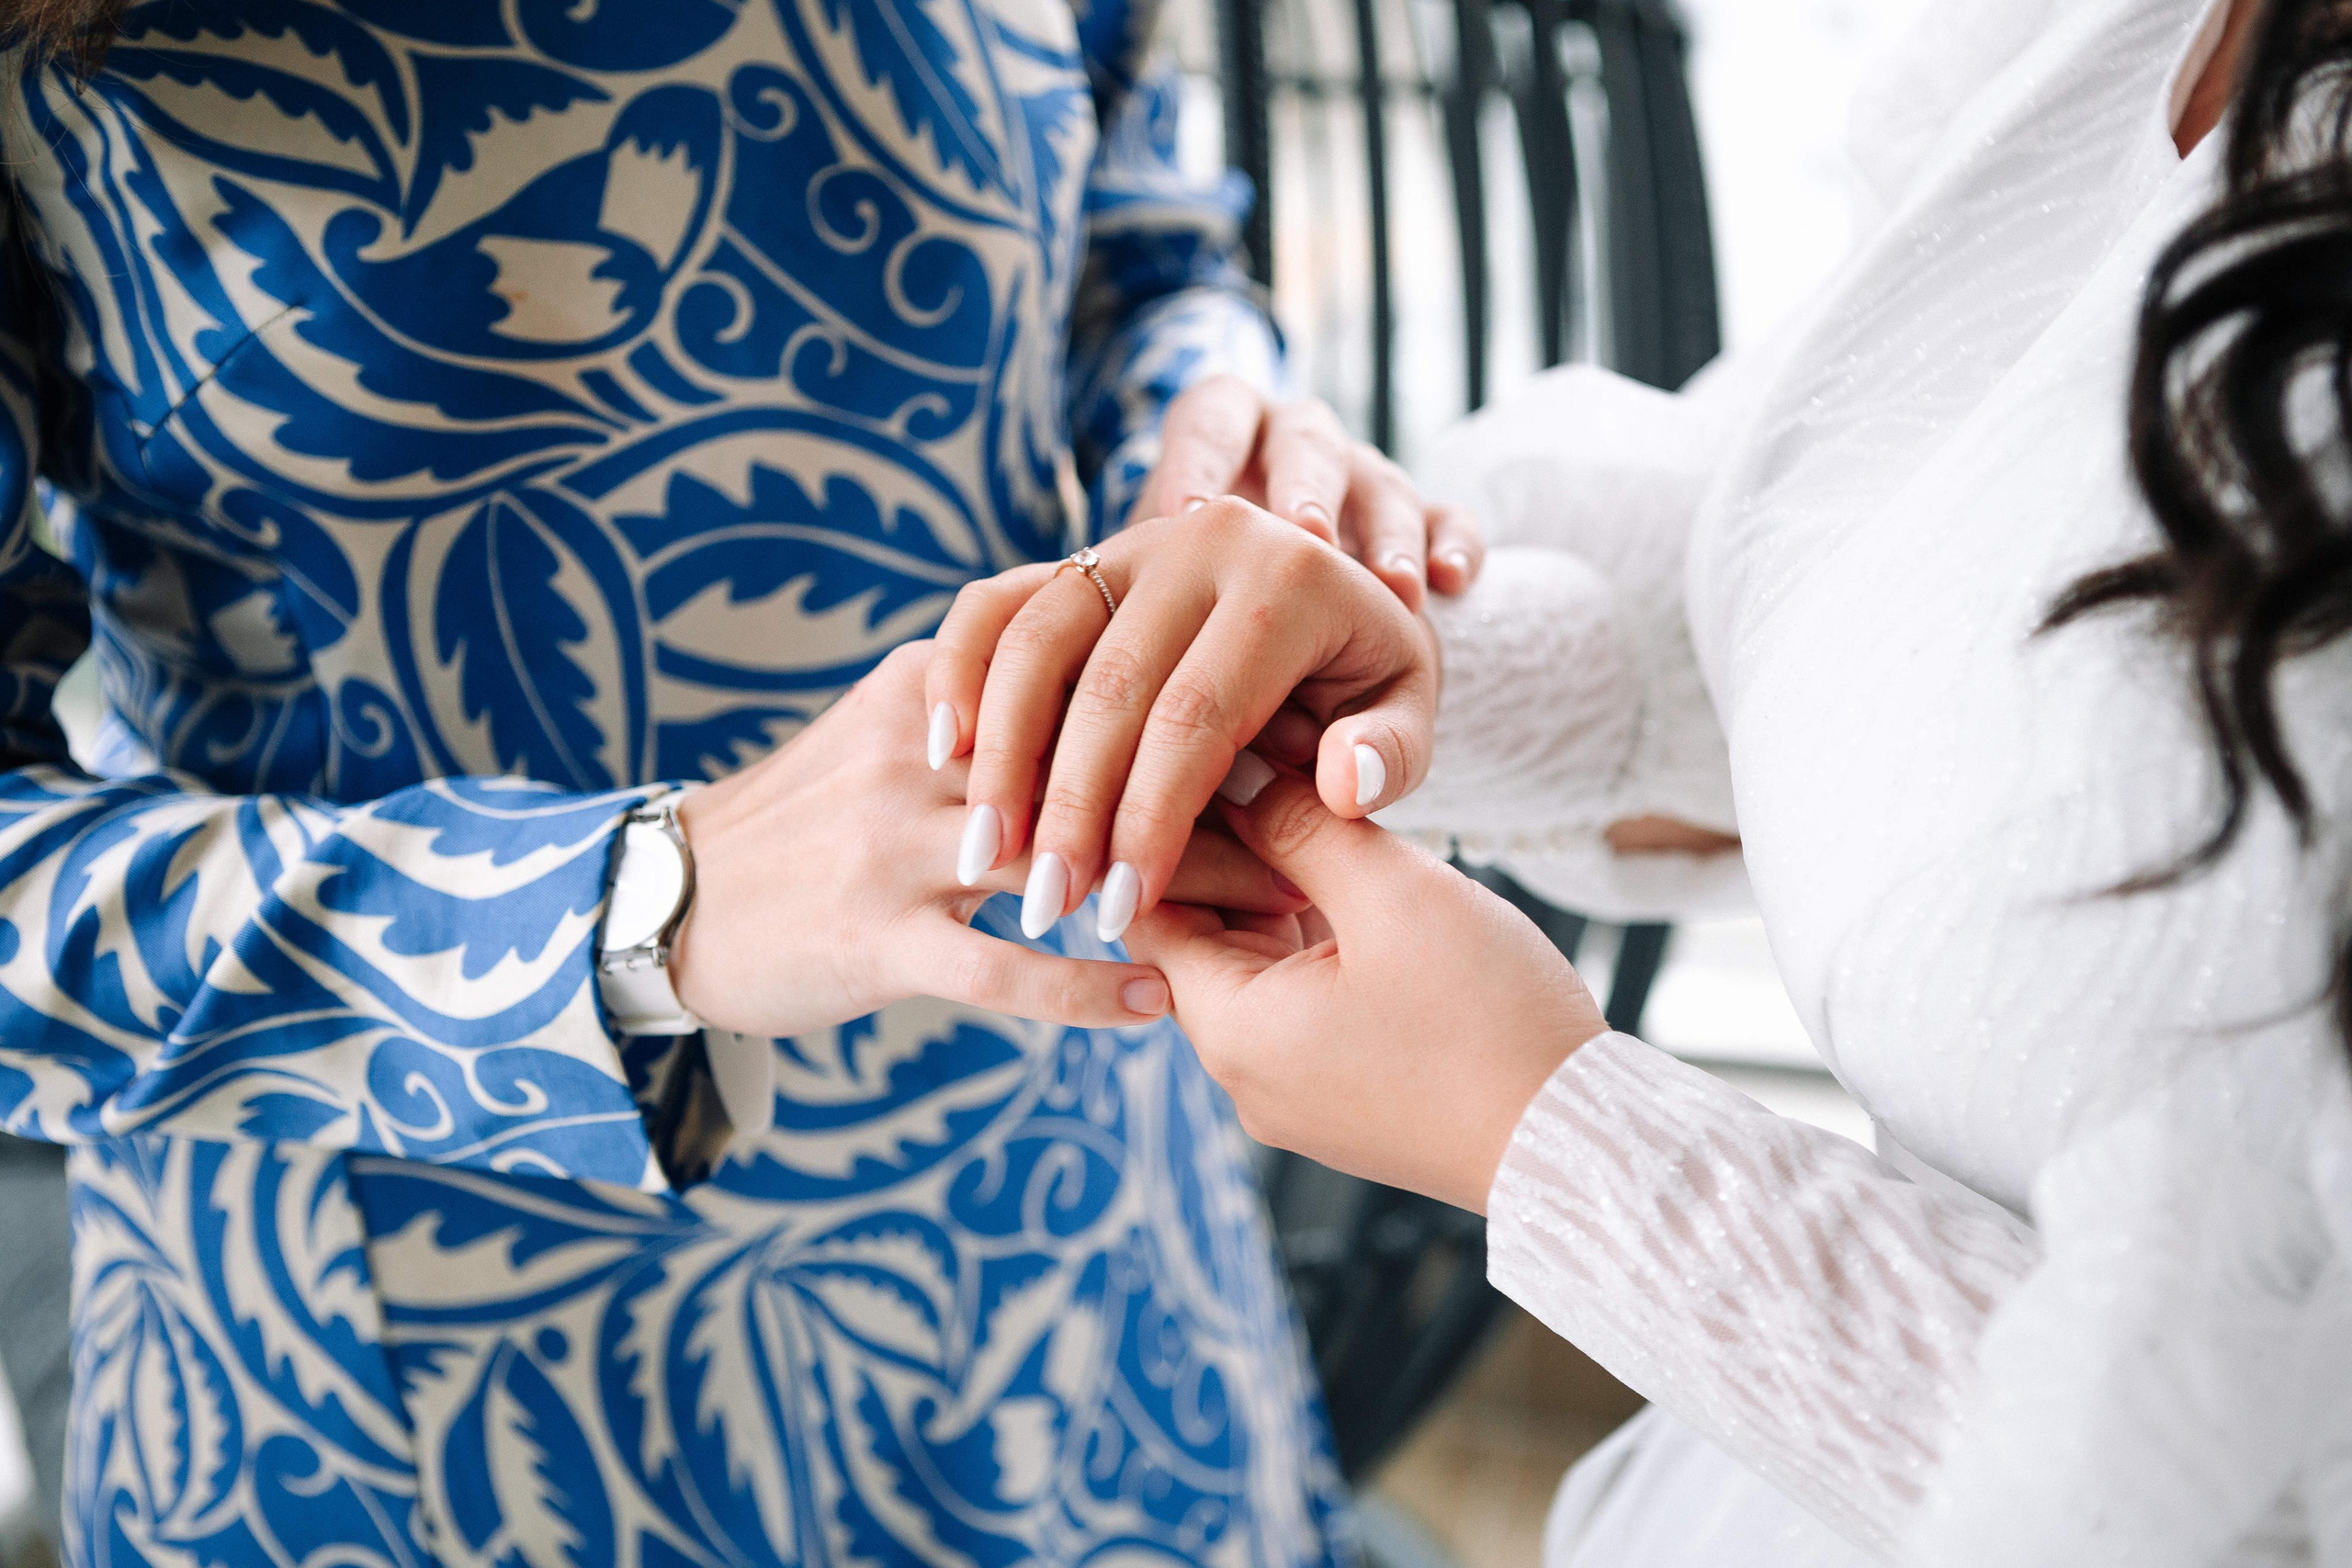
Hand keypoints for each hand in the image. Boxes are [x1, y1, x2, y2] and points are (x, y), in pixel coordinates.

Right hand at [665, 642, 1305, 1039]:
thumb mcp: (908, 730)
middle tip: (1318, 849)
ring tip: (1276, 928)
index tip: (1301, 751)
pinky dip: (1083, 986)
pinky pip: (998, 966)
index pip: (1097, 676)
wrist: (672, 893)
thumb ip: (1011, 705)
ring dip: (1180, 895)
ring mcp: (894, 842)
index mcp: (944, 677)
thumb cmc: (818, 817)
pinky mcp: (872, 935)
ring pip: (1063, 858)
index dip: (1207, 714)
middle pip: (1100, 763)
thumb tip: (1145, 697)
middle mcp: (924, 747)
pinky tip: (1155, 1001)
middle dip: (1220, 808)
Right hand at [923, 499, 1438, 947]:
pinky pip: (995, 602)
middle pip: (1107, 686)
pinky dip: (961, 670)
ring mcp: (1130, 537)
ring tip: (987, 854)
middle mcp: (1203, 535)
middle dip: (1071, 806)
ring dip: (1003, 754)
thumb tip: (1340, 783)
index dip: (1154, 819)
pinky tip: (950, 754)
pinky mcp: (1077, 553)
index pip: (1198, 715)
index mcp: (1289, 575)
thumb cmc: (1363, 682)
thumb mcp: (1404, 715)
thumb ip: (1389, 755)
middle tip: (1050, 903)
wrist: (1332, 596)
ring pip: (1036, 643)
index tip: (1125, 908)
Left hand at [1126, 761, 1606, 1212]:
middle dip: (1232, 861)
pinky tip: (1364, 903)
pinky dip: (1314, 951)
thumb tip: (1243, 777)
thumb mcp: (1392, 891)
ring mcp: (1295, 1099)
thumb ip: (1304, 824)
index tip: (1225, 766)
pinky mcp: (1344, 1106)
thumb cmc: (1490, 1021)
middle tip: (1282, 787)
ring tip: (1330, 836)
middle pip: (1198, 942)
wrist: (1581, 1146)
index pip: (1147, 908)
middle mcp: (1243, 1078)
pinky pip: (1299, 1011)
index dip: (1174, 828)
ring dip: (1279, 903)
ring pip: (1254, 974)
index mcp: (1231, 1030)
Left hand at [1140, 376, 1484, 608]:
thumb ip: (1127, 595)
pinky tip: (1450, 582)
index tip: (1185, 513)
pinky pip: (1449, 517)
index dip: (1199, 459)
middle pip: (1304, 439)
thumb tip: (1086, 611)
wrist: (1261, 623)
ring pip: (1381, 479)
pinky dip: (1452, 543)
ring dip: (1384, 528)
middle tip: (1304, 540)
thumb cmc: (1187, 599)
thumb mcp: (1150, 582)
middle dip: (1304, 488)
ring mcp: (1363, 481)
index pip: (1210, 418)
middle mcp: (1295, 449)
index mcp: (1222, 439)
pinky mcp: (1422, 521)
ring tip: (1391, 584)